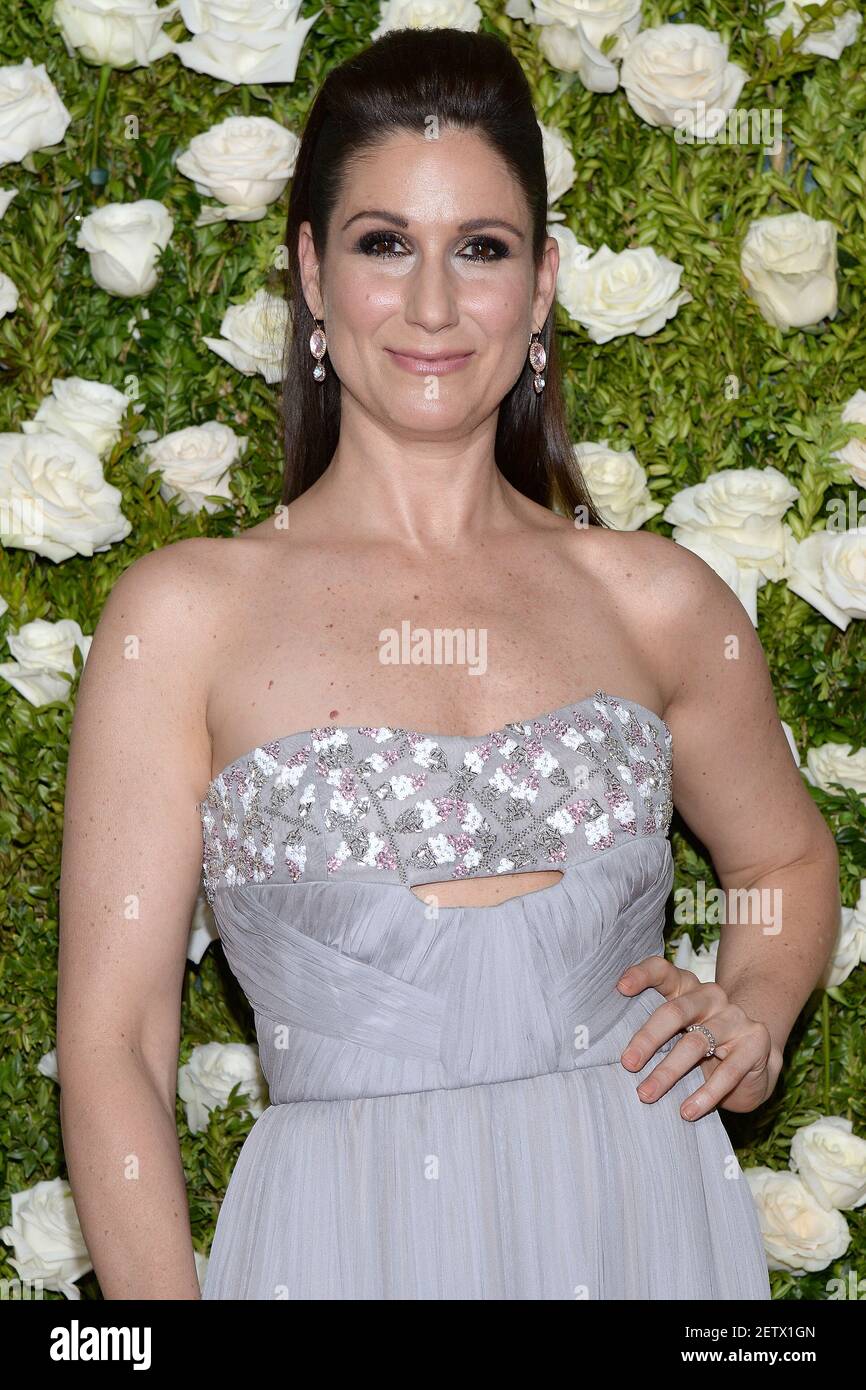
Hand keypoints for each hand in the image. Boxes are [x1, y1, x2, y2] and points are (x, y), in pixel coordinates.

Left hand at [616, 955, 781, 1120]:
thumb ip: (653, 1033)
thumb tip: (610, 1055)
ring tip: (647, 1095)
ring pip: (696, 1043)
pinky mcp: (755, 1042)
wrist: (755, 1064)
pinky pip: (729, 1071)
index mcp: (686, 987)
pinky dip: (705, 1094)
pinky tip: (688, 1111)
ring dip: (669, 1072)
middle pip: (675, 1011)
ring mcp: (735, 1017)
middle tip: (628, 1064)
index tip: (620, 988)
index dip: (641, 975)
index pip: (662, 971)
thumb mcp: (677, 1035)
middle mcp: (711, 996)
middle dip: (647, 1039)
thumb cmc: (702, 1048)